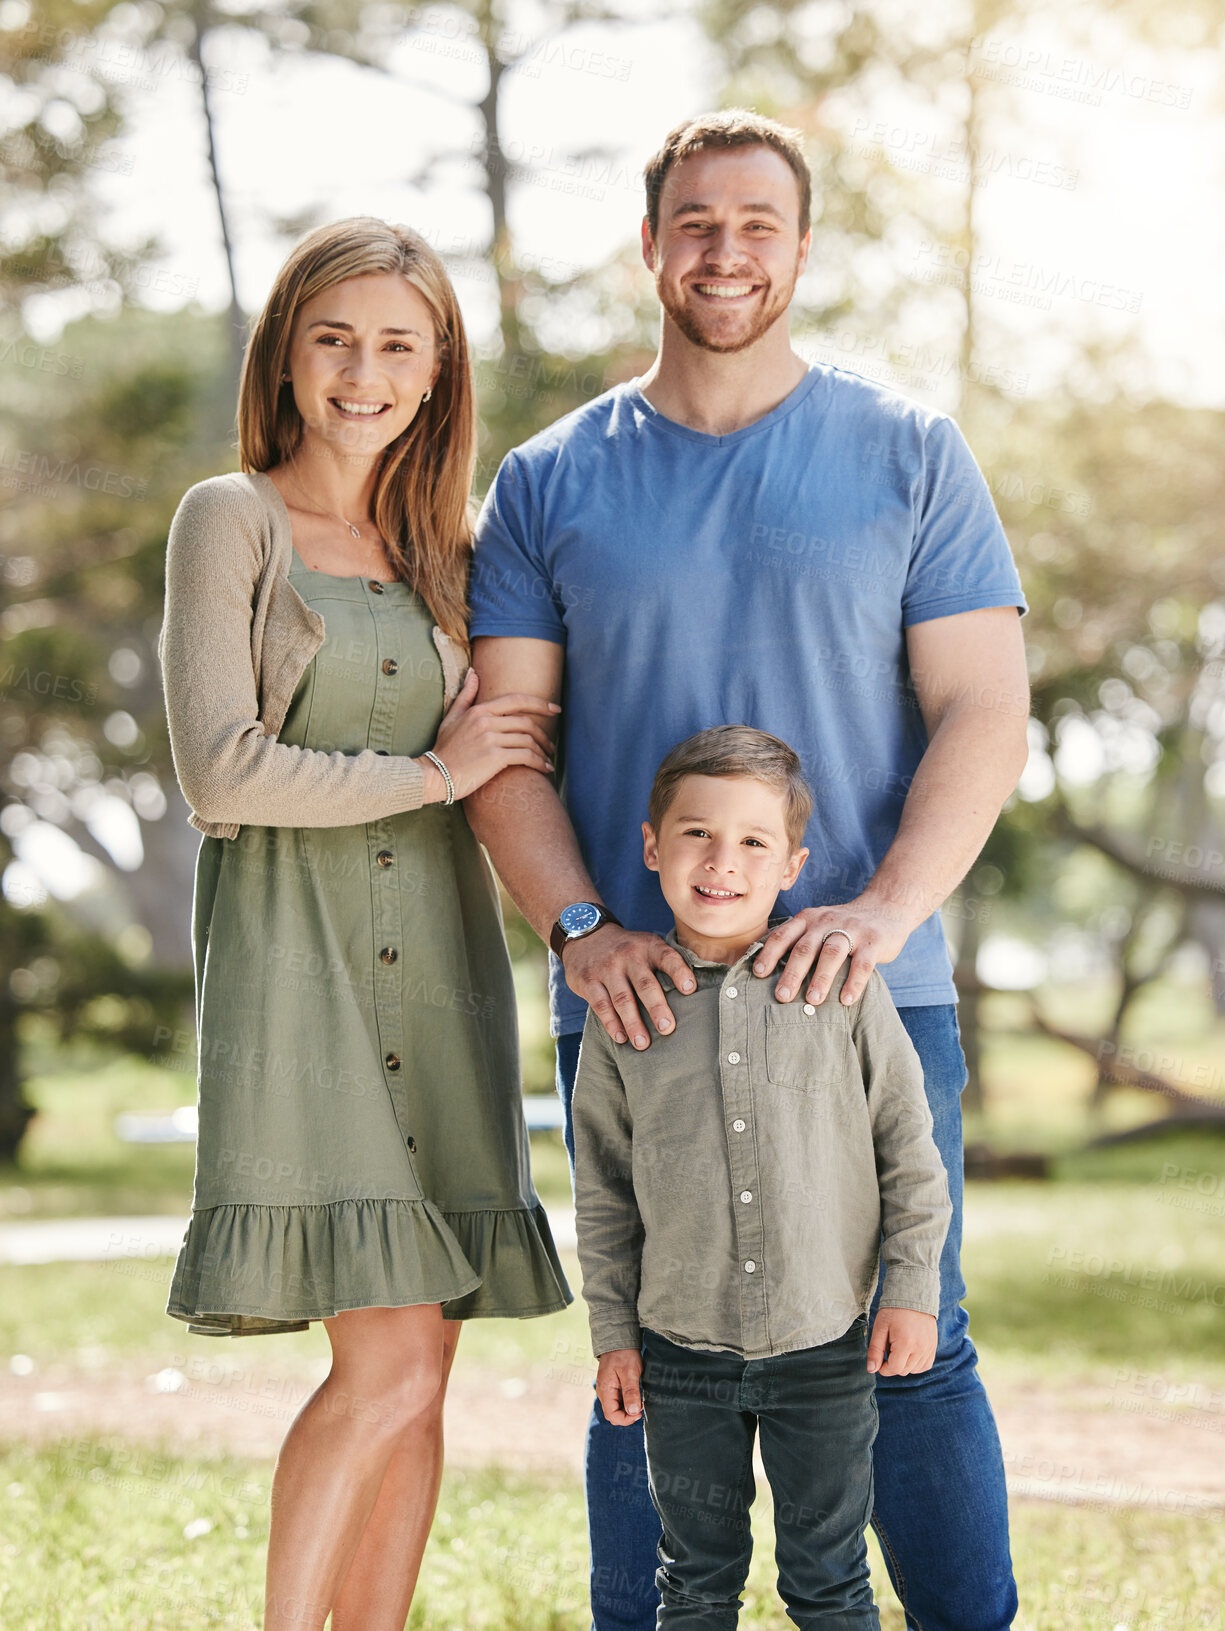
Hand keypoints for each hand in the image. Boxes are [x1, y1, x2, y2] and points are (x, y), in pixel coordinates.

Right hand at [427, 668, 558, 800]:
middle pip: (526, 722)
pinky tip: (545, 769)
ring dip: (543, 751)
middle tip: (552, 745)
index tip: (555, 709)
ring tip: (548, 760)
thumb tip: (473, 672)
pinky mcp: (494, 757)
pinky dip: (539, 762)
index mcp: (479, 710)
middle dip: (544, 734)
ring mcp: (490, 739)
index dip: (539, 703)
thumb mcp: (451, 718)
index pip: (516, 700)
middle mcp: (486, 721)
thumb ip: (465, 696)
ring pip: (528, 740)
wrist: (435, 775)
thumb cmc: (444, 748)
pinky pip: (525, 756)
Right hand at [562, 925, 695, 1049]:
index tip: (690, 990)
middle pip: (645, 984)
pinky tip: (621, 1037)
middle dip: (656, 1008)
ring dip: (633, 1023)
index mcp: (649, 946)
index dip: (679, 972)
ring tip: (643, 1044)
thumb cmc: (628, 950)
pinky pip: (601, 1005)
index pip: (667, 958)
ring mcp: (607, 968)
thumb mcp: (647, 945)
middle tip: (667, 1028)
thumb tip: (697, 993)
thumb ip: (667, 963)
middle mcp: (628, 956)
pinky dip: (612, 1023)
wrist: (586, 935)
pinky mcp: (588, 981)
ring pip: (622, 999)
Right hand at [596, 1348, 642, 1423]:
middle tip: (641, 1407)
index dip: (626, 1419)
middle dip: (627, 1416)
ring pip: (616, 1408)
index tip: (639, 1413)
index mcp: (605, 1390)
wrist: (618, 1339)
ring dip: (627, 1409)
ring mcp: (607, 1389)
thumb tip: (633, 1412)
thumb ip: (631, 1393)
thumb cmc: (624, 1354)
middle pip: (613, 1414)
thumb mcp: (630, 1372)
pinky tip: (635, 1396)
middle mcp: (603, 1392)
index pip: (612, 1415)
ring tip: (639, 1401)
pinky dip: (626, 1402)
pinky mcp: (612, 1386)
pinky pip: (617, 1400)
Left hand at [752, 898, 912, 1006]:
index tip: (758, 974)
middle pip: (805, 948)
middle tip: (782, 997)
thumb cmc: (842, 926)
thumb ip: (799, 942)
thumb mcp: (818, 925)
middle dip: (792, 973)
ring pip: (832, 953)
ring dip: (821, 978)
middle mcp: (826, 922)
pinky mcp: (873, 942)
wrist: (885, 908)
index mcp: (808, 919)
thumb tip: (768, 972)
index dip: (769, 954)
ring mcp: (851, 930)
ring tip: (812, 1000)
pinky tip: (846, 1000)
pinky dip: (853, 983)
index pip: (784, 935)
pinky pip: (862, 964)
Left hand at [866, 1308, 936, 1375]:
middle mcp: (920, 1348)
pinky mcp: (933, 1347)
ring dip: (904, 1364)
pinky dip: (916, 1363)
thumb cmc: (894, 1311)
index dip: (884, 1367)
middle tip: (890, 1346)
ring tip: (900, 1346)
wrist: (913, 1297)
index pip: (894, 1369)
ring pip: (914, 1370)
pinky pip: (925, 1365)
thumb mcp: (880, 1328)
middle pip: (904, 1371)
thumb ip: (875, 1350)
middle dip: (893, 1363)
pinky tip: (909, 1351)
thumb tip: (871, 1370)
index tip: (881, 1358)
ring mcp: (929, 1348)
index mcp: (906, 1343)